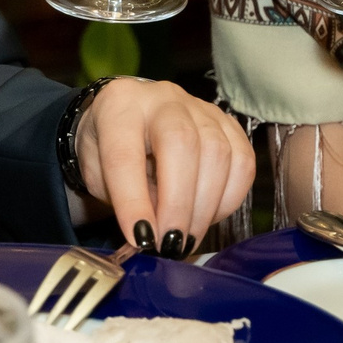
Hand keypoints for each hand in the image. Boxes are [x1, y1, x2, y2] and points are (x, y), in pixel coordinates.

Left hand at [75, 78, 253, 254]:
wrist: (129, 122)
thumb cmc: (108, 151)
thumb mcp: (100, 175)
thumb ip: (124, 199)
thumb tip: (154, 234)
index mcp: (119, 106)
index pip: (125, 154)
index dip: (133, 201)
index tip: (141, 239)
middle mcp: (162, 98)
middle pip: (181, 143)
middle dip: (178, 204)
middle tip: (170, 244)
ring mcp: (200, 107)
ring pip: (217, 152)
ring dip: (204, 207)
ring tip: (186, 239)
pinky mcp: (228, 123)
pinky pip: (243, 161)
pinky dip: (229, 198)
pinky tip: (208, 216)